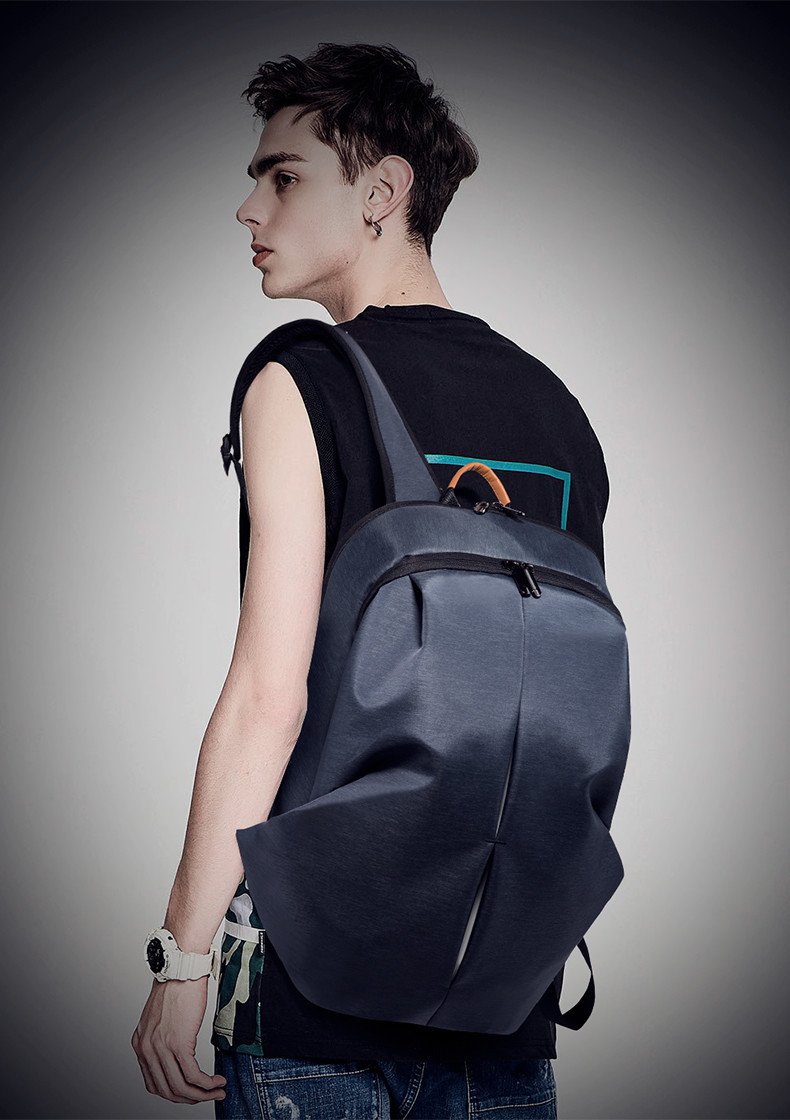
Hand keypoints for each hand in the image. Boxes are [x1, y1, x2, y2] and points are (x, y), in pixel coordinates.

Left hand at [131, 976, 226, 1104]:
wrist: (182, 968)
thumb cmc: (176, 985)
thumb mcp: (161, 1017)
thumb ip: (162, 1037)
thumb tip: (177, 1054)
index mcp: (141, 1044)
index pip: (153, 1083)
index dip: (174, 1093)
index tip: (191, 1092)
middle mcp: (147, 1049)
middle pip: (167, 1090)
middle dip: (189, 1099)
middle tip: (206, 1096)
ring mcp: (161, 1048)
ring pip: (180, 1088)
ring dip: (201, 1095)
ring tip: (217, 1091)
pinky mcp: (179, 1043)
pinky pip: (193, 1076)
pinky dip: (207, 1084)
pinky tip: (217, 1082)